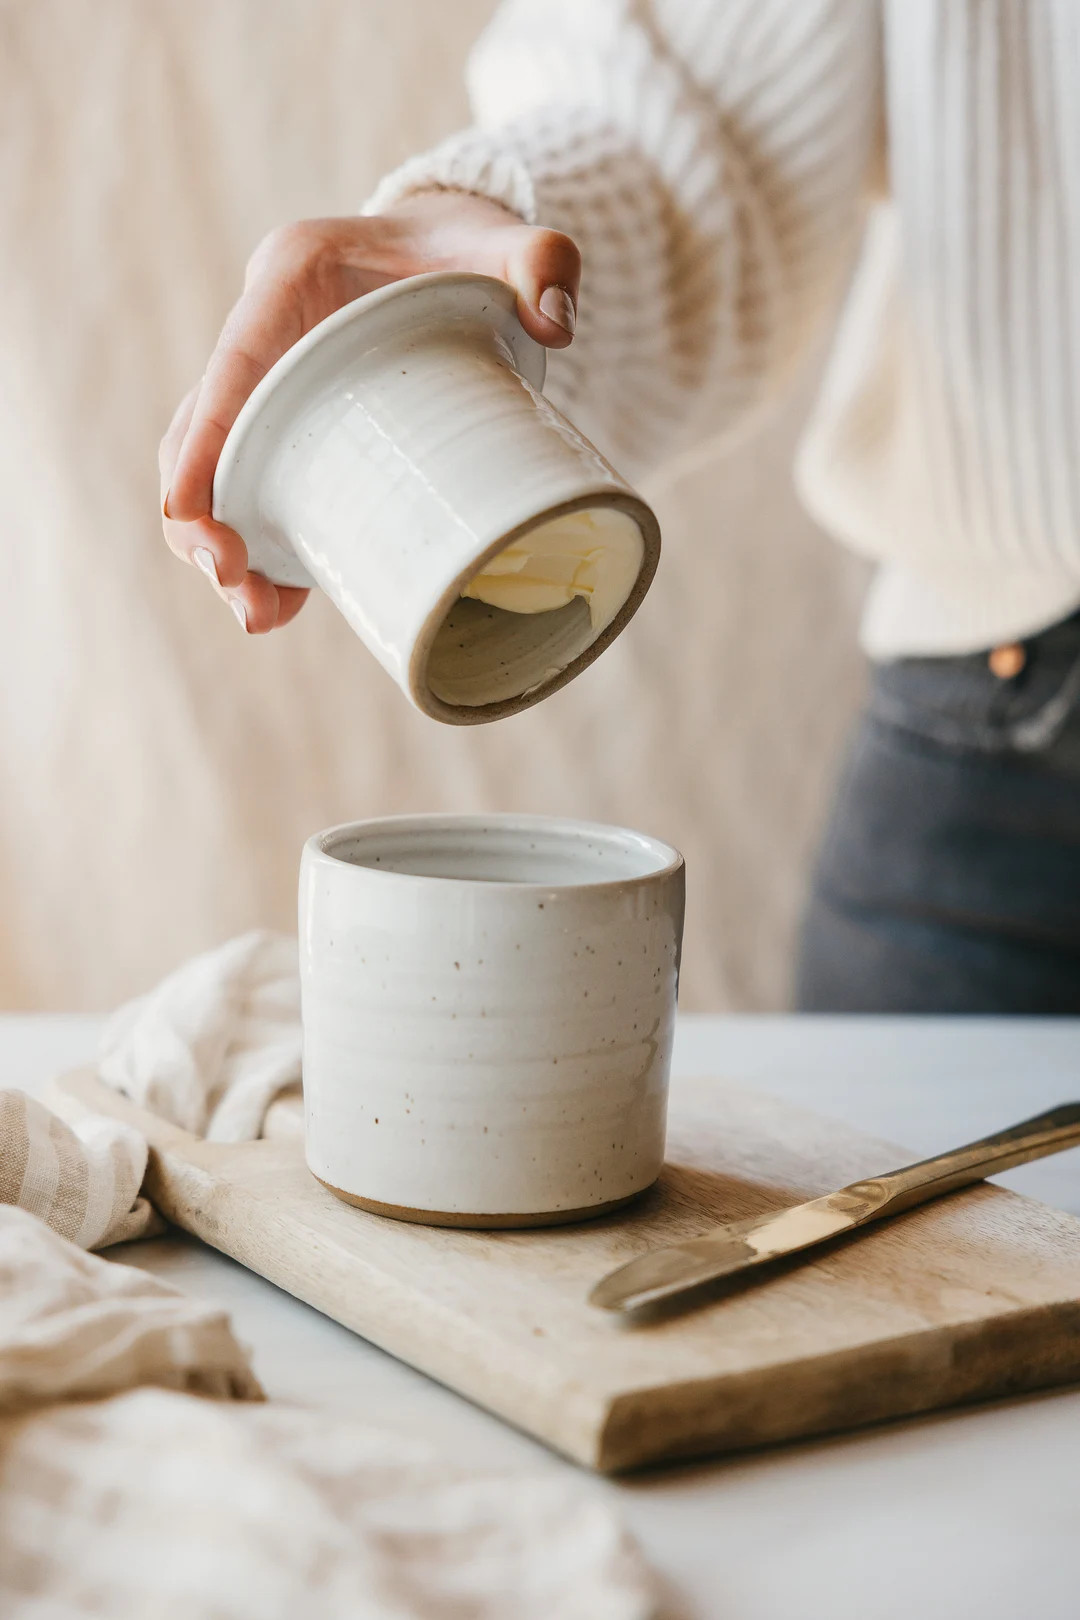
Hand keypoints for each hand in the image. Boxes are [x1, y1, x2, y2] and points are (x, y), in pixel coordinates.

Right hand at [159, 192, 580, 632]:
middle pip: (202, 433)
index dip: (204, 441)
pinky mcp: (295, 431)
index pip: (232, 365)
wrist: (458, 257)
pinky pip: (258, 494)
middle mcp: (264, 334)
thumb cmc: (473, 250)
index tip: (188, 511)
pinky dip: (263, 552)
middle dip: (202, 515)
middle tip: (235, 580)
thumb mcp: (515, 245)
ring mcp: (273, 388)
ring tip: (259, 615)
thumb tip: (555, 324)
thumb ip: (544, 261)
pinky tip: (279, 608)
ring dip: (221, 547)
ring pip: (220, 475)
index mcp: (291, 278)